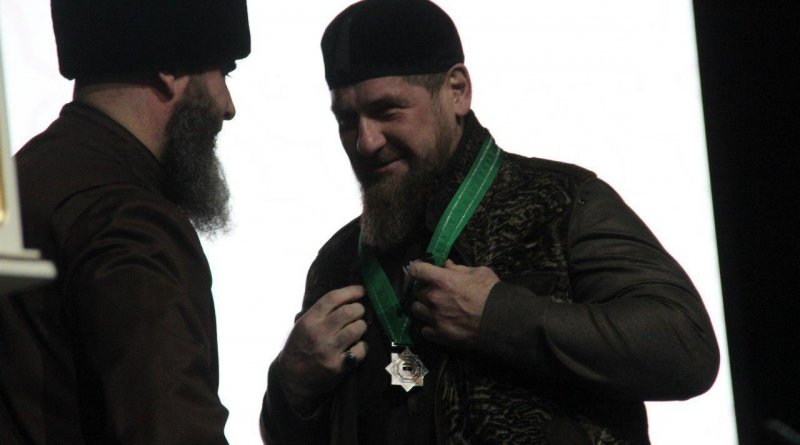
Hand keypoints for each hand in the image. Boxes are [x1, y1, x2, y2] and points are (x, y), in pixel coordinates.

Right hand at [277, 285, 367, 411]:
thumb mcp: (302, 326)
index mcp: (309, 321)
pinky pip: (361, 349)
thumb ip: (319, 313)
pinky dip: (362, 346)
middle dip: (359, 309)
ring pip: (357, 328)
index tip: (362, 290)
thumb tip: (346, 298)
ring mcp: (329, 350)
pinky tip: (357, 346)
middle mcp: (319, 333)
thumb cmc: (299, 349)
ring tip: (359, 328)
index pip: (333, 298)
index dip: (351, 291)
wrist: (292, 380)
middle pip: (349, 311)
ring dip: (362, 326)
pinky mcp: (339, 366)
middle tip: (360, 312)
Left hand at [408, 259, 499, 348]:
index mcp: (441, 280)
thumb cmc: (491, 293)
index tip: (421, 271)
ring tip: (435, 308)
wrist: (501, 321)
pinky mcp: (439, 335)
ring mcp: (434, 318)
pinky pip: (424, 330)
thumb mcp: (479, 272)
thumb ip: (459, 268)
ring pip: (416, 310)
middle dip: (425, 290)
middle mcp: (433, 298)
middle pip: (417, 292)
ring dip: (424, 307)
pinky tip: (439, 323)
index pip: (416, 270)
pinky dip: (429, 326)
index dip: (418, 269)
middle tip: (437, 291)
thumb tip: (447, 265)